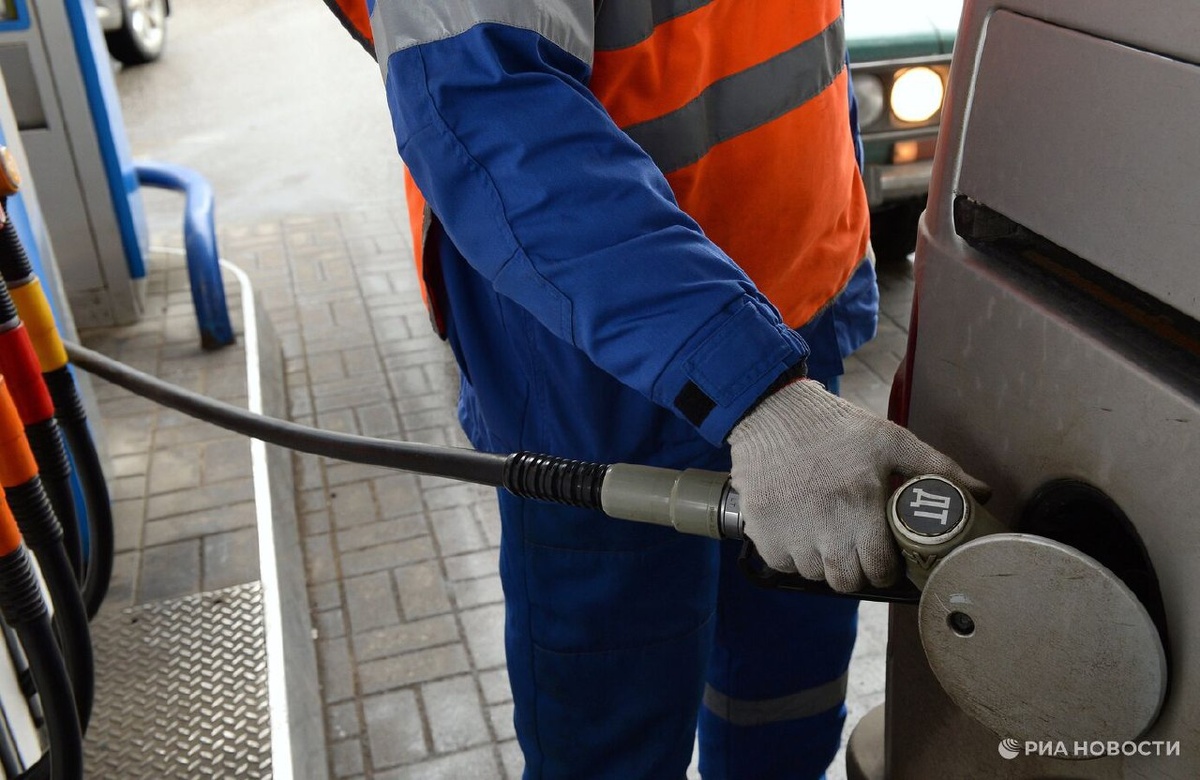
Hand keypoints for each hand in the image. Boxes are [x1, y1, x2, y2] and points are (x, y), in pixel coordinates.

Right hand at [727, 379, 988, 591]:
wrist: (772, 409)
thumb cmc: (836, 426)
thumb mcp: (890, 440)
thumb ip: (937, 470)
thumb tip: (982, 494)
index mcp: (860, 503)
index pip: (879, 570)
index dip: (886, 570)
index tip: (885, 558)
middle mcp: (823, 522)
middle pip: (846, 581)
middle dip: (857, 572)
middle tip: (858, 549)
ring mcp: (788, 528)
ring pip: (814, 574)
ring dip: (824, 564)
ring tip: (828, 536)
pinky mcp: (760, 527)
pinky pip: (780, 564)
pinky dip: (792, 556)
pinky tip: (800, 532)